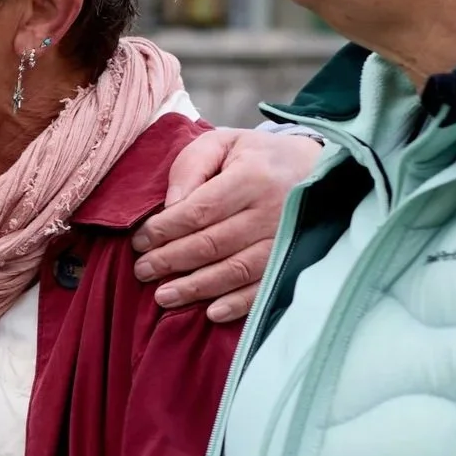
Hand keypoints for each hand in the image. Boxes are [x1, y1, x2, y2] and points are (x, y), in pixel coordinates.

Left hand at [133, 128, 321, 322]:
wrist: (316, 168)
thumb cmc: (256, 156)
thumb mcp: (222, 143)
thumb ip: (191, 167)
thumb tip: (170, 207)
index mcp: (250, 177)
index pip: (199, 210)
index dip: (165, 230)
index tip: (140, 241)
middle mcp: (271, 211)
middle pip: (212, 244)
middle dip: (171, 260)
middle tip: (142, 271)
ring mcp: (285, 240)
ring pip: (235, 271)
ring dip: (196, 288)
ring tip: (163, 296)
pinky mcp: (294, 261)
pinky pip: (264, 288)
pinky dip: (237, 304)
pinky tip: (211, 312)